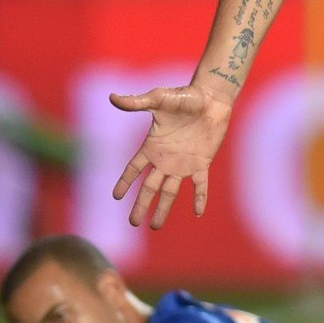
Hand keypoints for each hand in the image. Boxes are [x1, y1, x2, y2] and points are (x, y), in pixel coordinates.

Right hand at [110, 84, 231, 228]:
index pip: (133, 169)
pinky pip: (200, 185)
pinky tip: (197, 212)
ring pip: (170, 191)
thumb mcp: (158, 99)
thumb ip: (137, 102)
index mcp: (152, 146)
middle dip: (141, 204)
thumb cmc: (184, 96)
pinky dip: (199, 198)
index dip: (124, 182)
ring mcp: (184, 163)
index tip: (115, 197)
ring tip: (155, 226)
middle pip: (149, 187)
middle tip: (133, 222)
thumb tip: (113, 97)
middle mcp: (165, 159)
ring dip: (163, 208)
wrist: (211, 98)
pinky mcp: (202, 163)